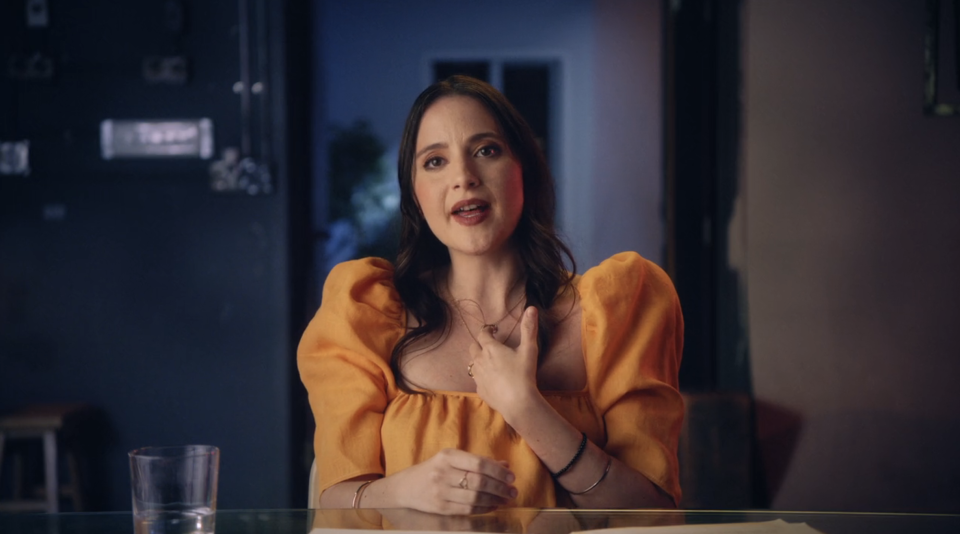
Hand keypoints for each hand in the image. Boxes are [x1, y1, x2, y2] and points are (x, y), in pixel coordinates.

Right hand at [384, 448, 516, 514]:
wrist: (404, 488)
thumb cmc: (433, 470)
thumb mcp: (451, 459)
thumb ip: (477, 461)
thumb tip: (505, 465)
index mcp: (446, 456)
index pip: (478, 463)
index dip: (497, 471)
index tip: (511, 476)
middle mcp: (442, 473)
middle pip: (478, 481)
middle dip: (499, 487)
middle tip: (513, 490)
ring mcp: (440, 492)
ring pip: (474, 497)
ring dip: (495, 499)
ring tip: (506, 498)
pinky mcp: (440, 508)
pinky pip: (467, 510)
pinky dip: (484, 508)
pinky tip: (493, 505)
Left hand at [469, 306, 539, 421]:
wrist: (518, 403)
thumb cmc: (523, 374)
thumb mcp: (529, 349)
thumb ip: (529, 328)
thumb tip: (531, 308)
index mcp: (490, 349)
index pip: (482, 334)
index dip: (487, 330)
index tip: (494, 330)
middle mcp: (479, 360)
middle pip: (473, 347)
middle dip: (480, 344)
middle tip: (490, 345)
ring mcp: (477, 376)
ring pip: (473, 364)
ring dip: (479, 360)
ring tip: (491, 363)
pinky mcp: (479, 390)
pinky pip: (477, 380)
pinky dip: (483, 377)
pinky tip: (493, 381)